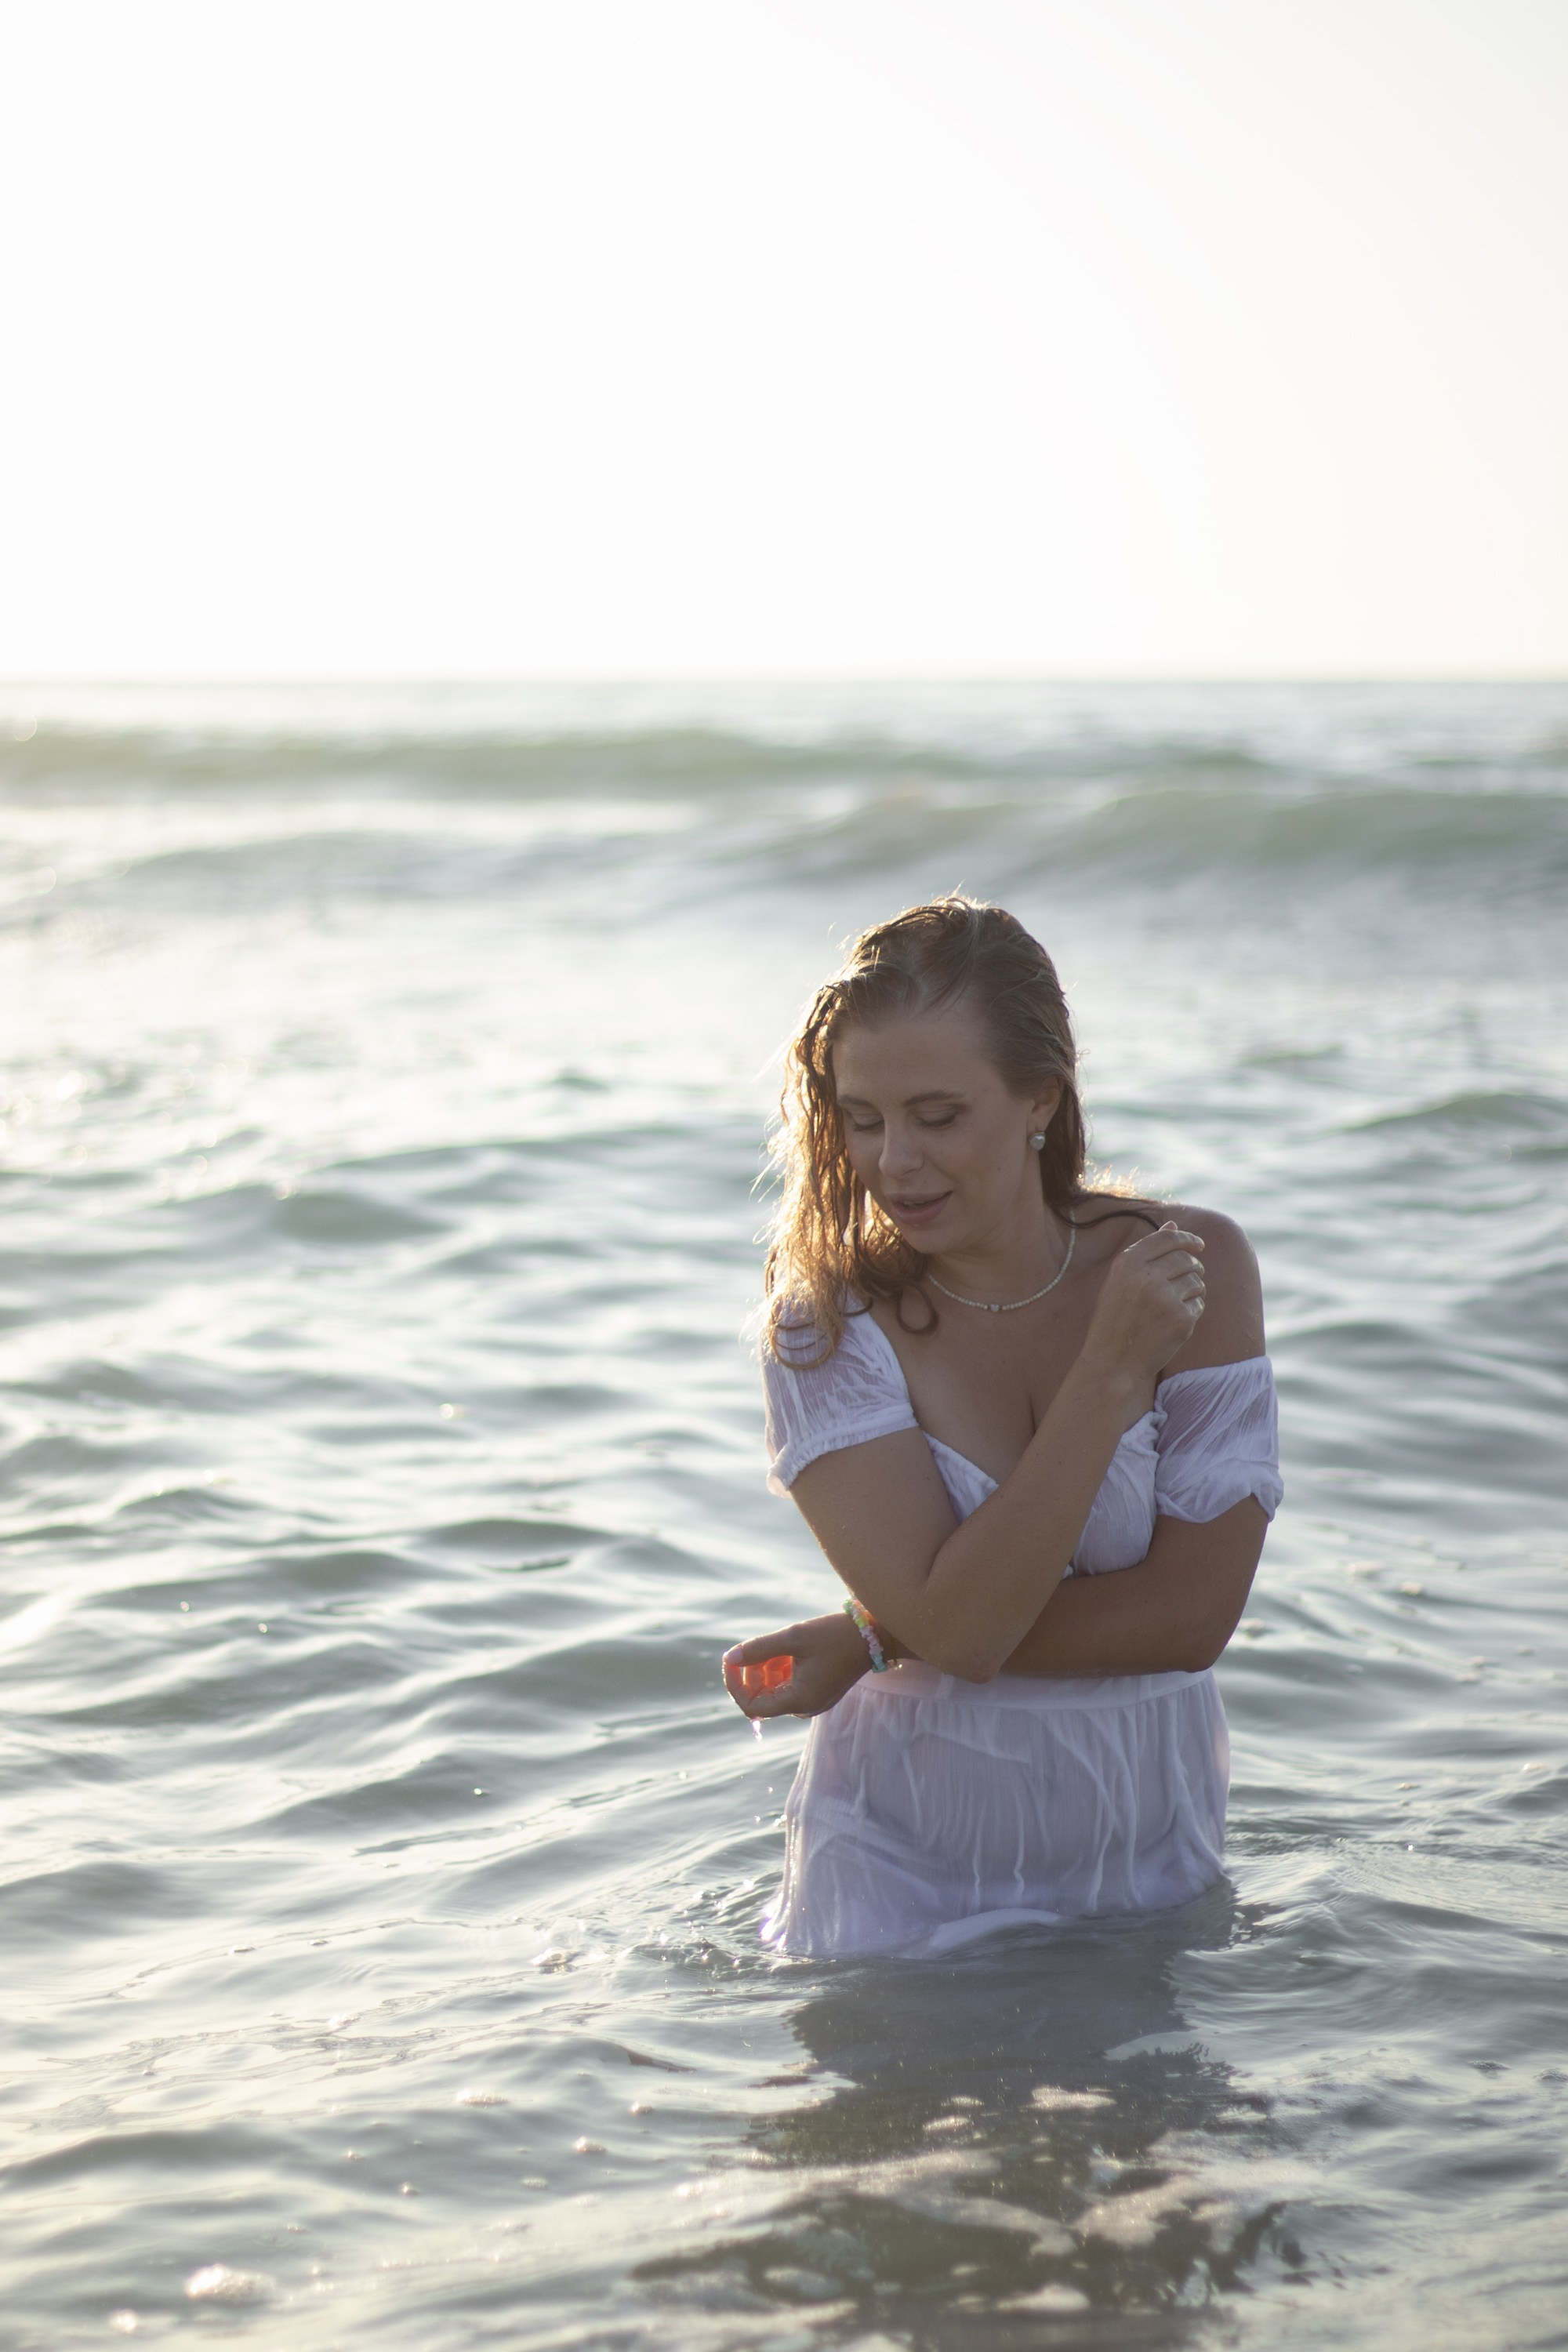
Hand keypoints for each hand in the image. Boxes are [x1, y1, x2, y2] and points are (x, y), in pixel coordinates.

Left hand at [721, 1612, 870, 1721]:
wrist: (874, 1635)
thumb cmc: (835, 1636)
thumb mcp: (794, 1638)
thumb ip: (759, 1649)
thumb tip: (729, 1658)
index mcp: (798, 1701)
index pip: (751, 1706)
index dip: (734, 1684)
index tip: (730, 1659)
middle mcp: (804, 1707)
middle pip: (761, 1697)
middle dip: (752, 1672)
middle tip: (758, 1646)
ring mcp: (811, 1700)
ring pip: (774, 1689)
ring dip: (766, 1668)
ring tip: (779, 1644)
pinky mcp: (817, 1690)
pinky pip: (788, 1684)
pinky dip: (781, 1668)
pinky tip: (789, 1649)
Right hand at [1081, 1221, 1205, 1386]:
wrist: (1113, 1361)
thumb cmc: (1115, 1318)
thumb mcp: (1121, 1280)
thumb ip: (1147, 1251)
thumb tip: (1174, 1223)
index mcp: (1127, 1263)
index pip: (1168, 1237)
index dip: (1187, 1238)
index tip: (1199, 1244)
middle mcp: (1146, 1277)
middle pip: (1186, 1258)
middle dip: (1192, 1266)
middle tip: (1186, 1280)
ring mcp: (1165, 1298)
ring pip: (1196, 1280)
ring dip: (1193, 1288)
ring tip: (1175, 1304)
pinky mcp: (1181, 1319)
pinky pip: (1198, 1303)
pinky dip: (1192, 1309)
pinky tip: (1174, 1321)